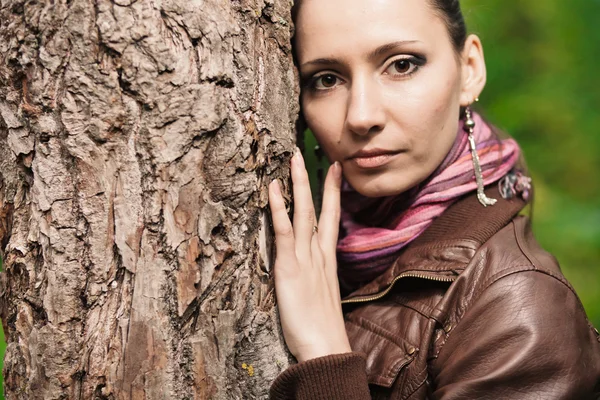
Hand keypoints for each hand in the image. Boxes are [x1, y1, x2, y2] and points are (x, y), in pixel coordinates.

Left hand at [268, 148, 350, 362]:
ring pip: (305, 213)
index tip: (335, 172)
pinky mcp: (290, 267)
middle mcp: (319, 255)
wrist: (325, 349)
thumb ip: (318, 279)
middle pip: (320, 209)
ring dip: (299, 184)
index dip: (333, 195)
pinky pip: (284, 231)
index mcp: (327, 261)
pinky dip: (280, 208)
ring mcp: (306, 259)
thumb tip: (312, 272)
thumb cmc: (322, 331)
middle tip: (312, 155)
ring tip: (294, 158)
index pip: (332, 220)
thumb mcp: (322, 298)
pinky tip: (275, 188)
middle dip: (316, 181)